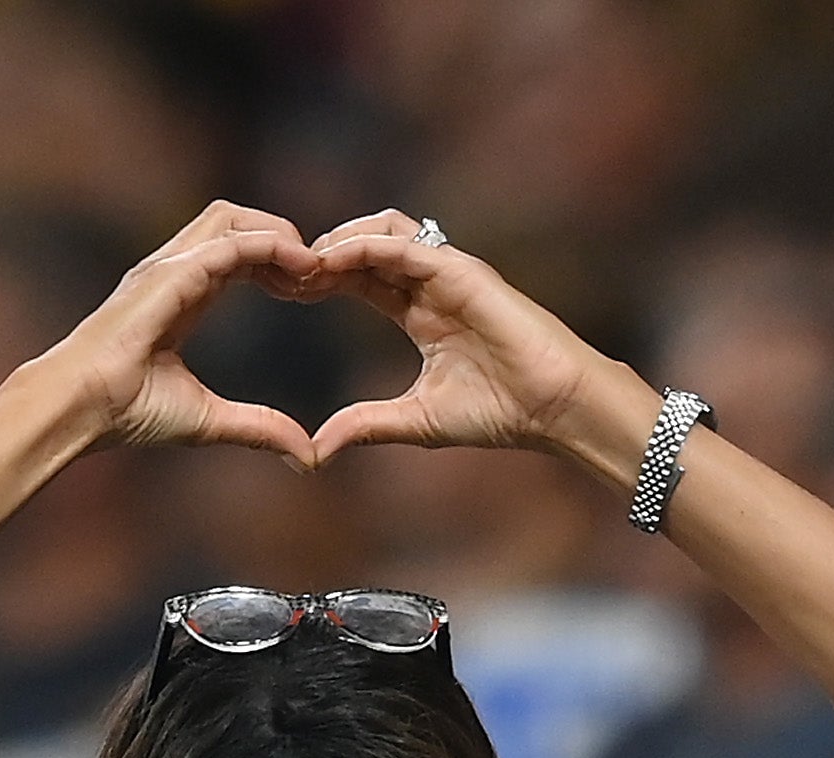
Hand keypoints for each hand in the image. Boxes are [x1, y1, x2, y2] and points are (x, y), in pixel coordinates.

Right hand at [45, 202, 323, 464]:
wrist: (82, 408)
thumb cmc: (128, 411)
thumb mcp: (210, 420)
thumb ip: (259, 428)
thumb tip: (306, 456)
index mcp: (183, 294)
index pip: (237, 251)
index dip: (277, 262)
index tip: (309, 291)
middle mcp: (175, 270)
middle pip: (236, 220)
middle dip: (282, 236)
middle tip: (317, 274)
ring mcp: (169, 266)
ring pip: (233, 218)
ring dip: (278, 234)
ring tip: (312, 266)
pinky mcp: (170, 273)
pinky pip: (230, 243)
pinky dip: (270, 246)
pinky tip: (301, 268)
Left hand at [303, 210, 624, 459]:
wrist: (553, 406)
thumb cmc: (500, 412)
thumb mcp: (415, 420)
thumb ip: (365, 425)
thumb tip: (315, 451)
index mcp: (419, 313)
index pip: (360, 280)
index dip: (321, 281)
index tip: (283, 292)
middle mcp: (431, 285)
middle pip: (364, 247)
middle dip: (322, 255)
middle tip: (281, 270)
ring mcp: (448, 272)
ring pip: (384, 230)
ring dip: (341, 239)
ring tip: (305, 262)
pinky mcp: (463, 270)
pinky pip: (406, 244)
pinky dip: (366, 245)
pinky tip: (333, 260)